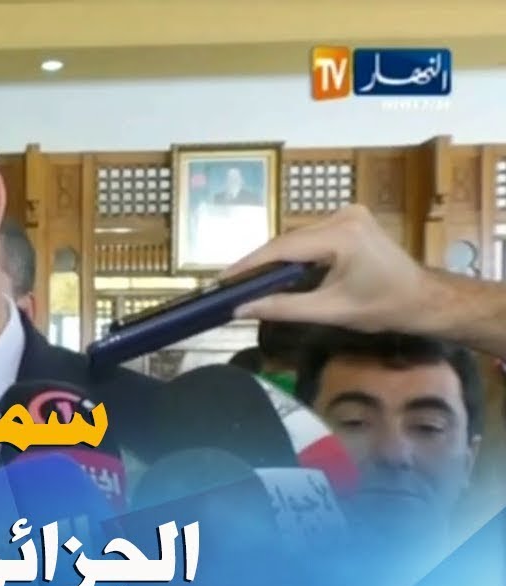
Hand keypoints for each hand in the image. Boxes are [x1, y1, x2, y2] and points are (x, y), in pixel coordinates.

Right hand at [225, 205, 435, 333]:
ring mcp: (347, 214)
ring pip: (296, 237)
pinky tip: (276, 270)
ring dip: (274, 259)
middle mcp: (343, 216)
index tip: (222, 280)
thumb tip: (240, 309)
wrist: (424, 298)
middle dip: (259, 263)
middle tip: (231, 285)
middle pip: (287, 240)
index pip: (283, 247)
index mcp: (342, 236)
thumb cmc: (383, 308)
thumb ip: (282, 307)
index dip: (249, 264)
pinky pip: (309, 236)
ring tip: (248, 280)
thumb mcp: (330, 311)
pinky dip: (292, 254)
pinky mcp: (348, 219)